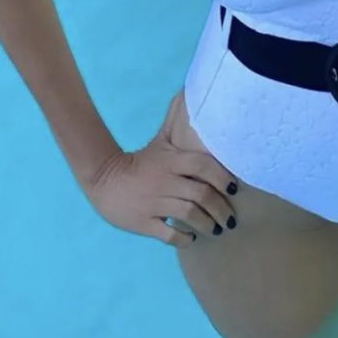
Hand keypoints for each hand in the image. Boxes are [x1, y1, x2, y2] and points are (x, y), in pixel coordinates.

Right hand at [85, 93, 239, 247]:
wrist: (103, 179)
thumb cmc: (140, 163)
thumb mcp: (159, 142)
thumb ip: (177, 127)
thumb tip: (190, 97)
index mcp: (171, 161)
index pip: (203, 166)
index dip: (222, 177)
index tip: (234, 189)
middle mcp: (165, 181)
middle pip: (201, 194)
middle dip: (221, 209)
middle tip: (230, 219)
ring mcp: (154, 203)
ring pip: (189, 215)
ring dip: (207, 224)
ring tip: (216, 229)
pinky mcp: (142, 222)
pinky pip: (168, 233)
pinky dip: (183, 239)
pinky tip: (192, 239)